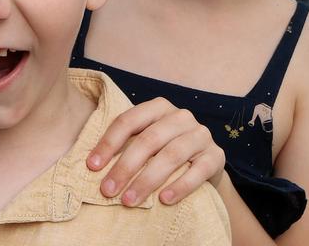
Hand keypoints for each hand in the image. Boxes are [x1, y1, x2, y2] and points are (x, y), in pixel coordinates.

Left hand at [86, 97, 225, 206]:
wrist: (204, 166)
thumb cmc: (164, 152)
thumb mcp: (146, 142)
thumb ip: (125, 145)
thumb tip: (92, 164)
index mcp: (158, 107)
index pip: (129, 120)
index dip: (108, 143)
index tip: (92, 166)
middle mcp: (181, 116)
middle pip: (149, 139)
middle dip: (125, 167)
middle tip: (108, 190)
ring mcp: (201, 134)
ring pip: (172, 155)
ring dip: (148, 180)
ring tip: (130, 200)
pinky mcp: (216, 155)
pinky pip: (199, 170)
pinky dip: (180, 186)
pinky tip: (164, 200)